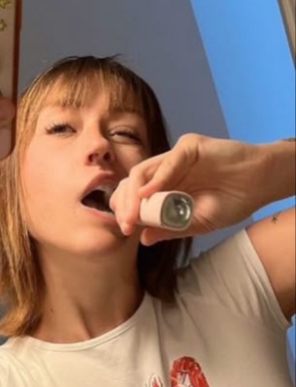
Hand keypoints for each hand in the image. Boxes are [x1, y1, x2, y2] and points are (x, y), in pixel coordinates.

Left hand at [109, 133, 267, 245]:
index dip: (127, 212)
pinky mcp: (188, 147)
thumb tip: (143, 239)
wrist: (260, 185)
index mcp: (164, 190)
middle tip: (126, 226)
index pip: (135, 197)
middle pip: (132, 184)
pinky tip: (149, 194)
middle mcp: (165, 172)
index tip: (126, 231)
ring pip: (143, 172)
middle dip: (125, 205)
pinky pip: (168, 161)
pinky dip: (157, 178)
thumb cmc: (232, 202)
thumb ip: (171, 228)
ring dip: (134, 195)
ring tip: (133, 215)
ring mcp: (174, 159)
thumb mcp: (197, 223)